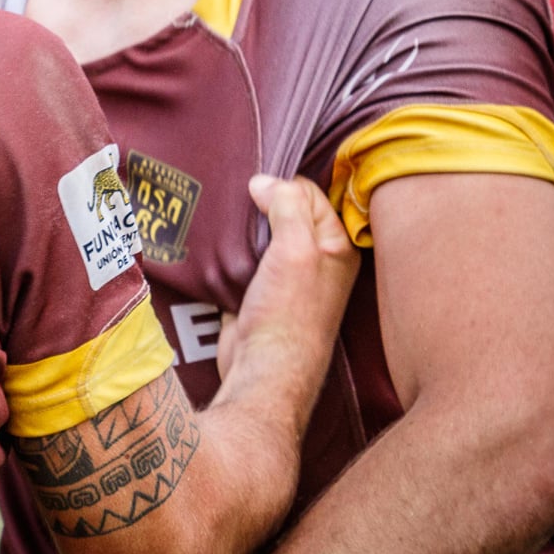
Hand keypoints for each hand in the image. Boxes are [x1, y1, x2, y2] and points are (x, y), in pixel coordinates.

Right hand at [217, 175, 357, 384]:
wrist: (263, 371)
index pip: (309, 193)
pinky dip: (231, 250)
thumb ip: (286, 206)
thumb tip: (263, 182)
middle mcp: (316, 259)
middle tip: (238, 200)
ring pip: (262, 234)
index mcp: (337, 246)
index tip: (256, 189)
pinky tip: (217, 243)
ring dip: (243, 227)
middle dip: (261, 204)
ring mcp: (286, 276)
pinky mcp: (259, 292)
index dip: (282, 186)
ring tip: (226, 219)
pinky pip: (244, 257)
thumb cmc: (289, 314)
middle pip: (285, 211)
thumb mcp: (296, 249)